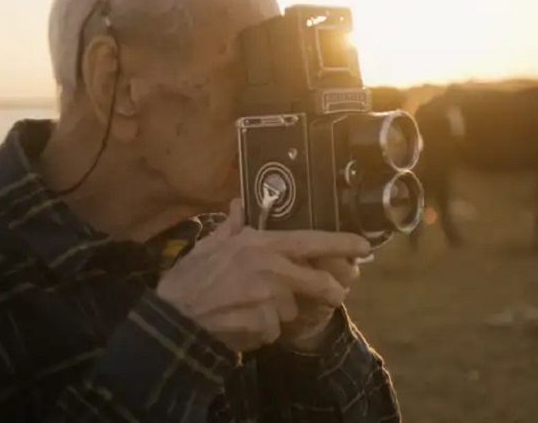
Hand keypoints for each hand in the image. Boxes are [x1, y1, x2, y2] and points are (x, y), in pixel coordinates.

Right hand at [155, 199, 370, 352]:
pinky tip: (242, 326)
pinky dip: (262, 333)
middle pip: (318, 280)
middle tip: (333, 293)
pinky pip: (274, 331)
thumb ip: (231, 225)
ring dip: (278, 315)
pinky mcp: (264, 324)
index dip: (341, 243)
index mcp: (259, 244)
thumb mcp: (209, 246)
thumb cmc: (188, 280)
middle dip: (329, 289)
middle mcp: (269, 267)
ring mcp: (268, 297)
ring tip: (250, 310)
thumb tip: (239, 203)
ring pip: (292, 309)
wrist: (173, 320)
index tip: (364, 246)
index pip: (310, 240)